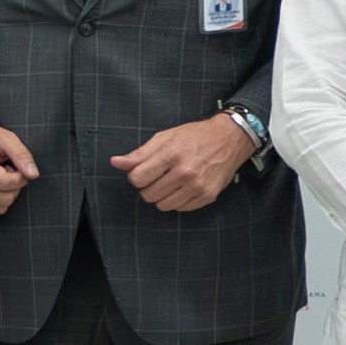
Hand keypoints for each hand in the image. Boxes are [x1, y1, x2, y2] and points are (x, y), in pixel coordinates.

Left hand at [113, 115, 253, 215]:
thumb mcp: (165, 137)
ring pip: (163, 205)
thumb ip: (139, 153)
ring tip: (171, 182)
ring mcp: (198, 186)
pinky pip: (180, 208)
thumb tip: (115, 162)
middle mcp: (185, 172)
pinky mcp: (208, 196)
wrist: (230, 139)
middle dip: (149, 187)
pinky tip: (184, 187)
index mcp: (171, 154)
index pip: (137, 179)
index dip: (136, 176)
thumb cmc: (195, 136)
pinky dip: (178, 200)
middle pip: (148, 195)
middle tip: (160, 175)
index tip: (144, 171)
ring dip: (162, 196)